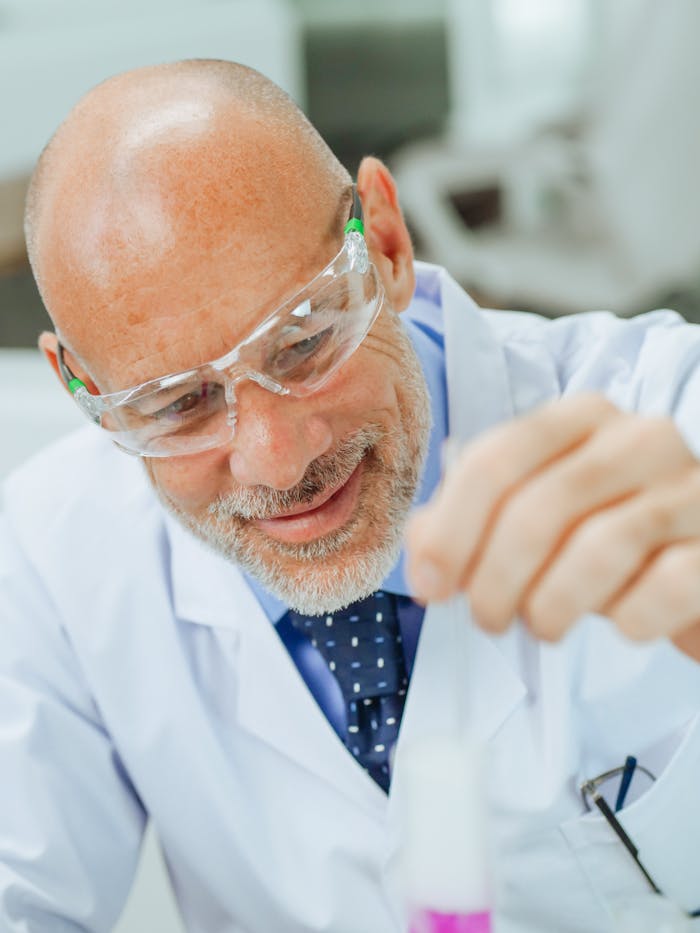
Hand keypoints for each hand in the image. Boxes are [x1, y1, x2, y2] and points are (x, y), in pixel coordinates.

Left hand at [405, 394, 699, 653]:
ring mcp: (688, 488)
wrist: (697, 559)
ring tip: (542, 625)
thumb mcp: (535, 513)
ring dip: (550, 605)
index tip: (429, 587)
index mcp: (579, 418)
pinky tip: (620, 623)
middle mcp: (637, 438)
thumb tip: (422, 545)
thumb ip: (470, 518)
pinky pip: (664, 587)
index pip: (496, 460)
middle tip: (485, 620)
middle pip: (537, 508)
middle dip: (493, 579)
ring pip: (598, 549)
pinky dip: (628, 618)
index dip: (451, 530)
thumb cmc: (607, 534)